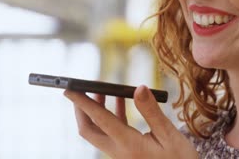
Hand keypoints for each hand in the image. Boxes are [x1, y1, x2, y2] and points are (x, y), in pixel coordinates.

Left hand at [63, 85, 197, 158]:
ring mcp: (120, 154)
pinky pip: (110, 133)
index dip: (82, 103)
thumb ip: (151, 112)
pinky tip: (121, 101)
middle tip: (80, 88)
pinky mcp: (125, 153)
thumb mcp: (169, 136)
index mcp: (128, 145)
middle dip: (80, 109)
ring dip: (95, 111)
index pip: (99, 120)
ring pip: (97, 132)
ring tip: (101, 90)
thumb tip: (138, 87)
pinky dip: (111, 116)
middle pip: (88, 130)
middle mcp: (118, 151)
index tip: (68, 89)